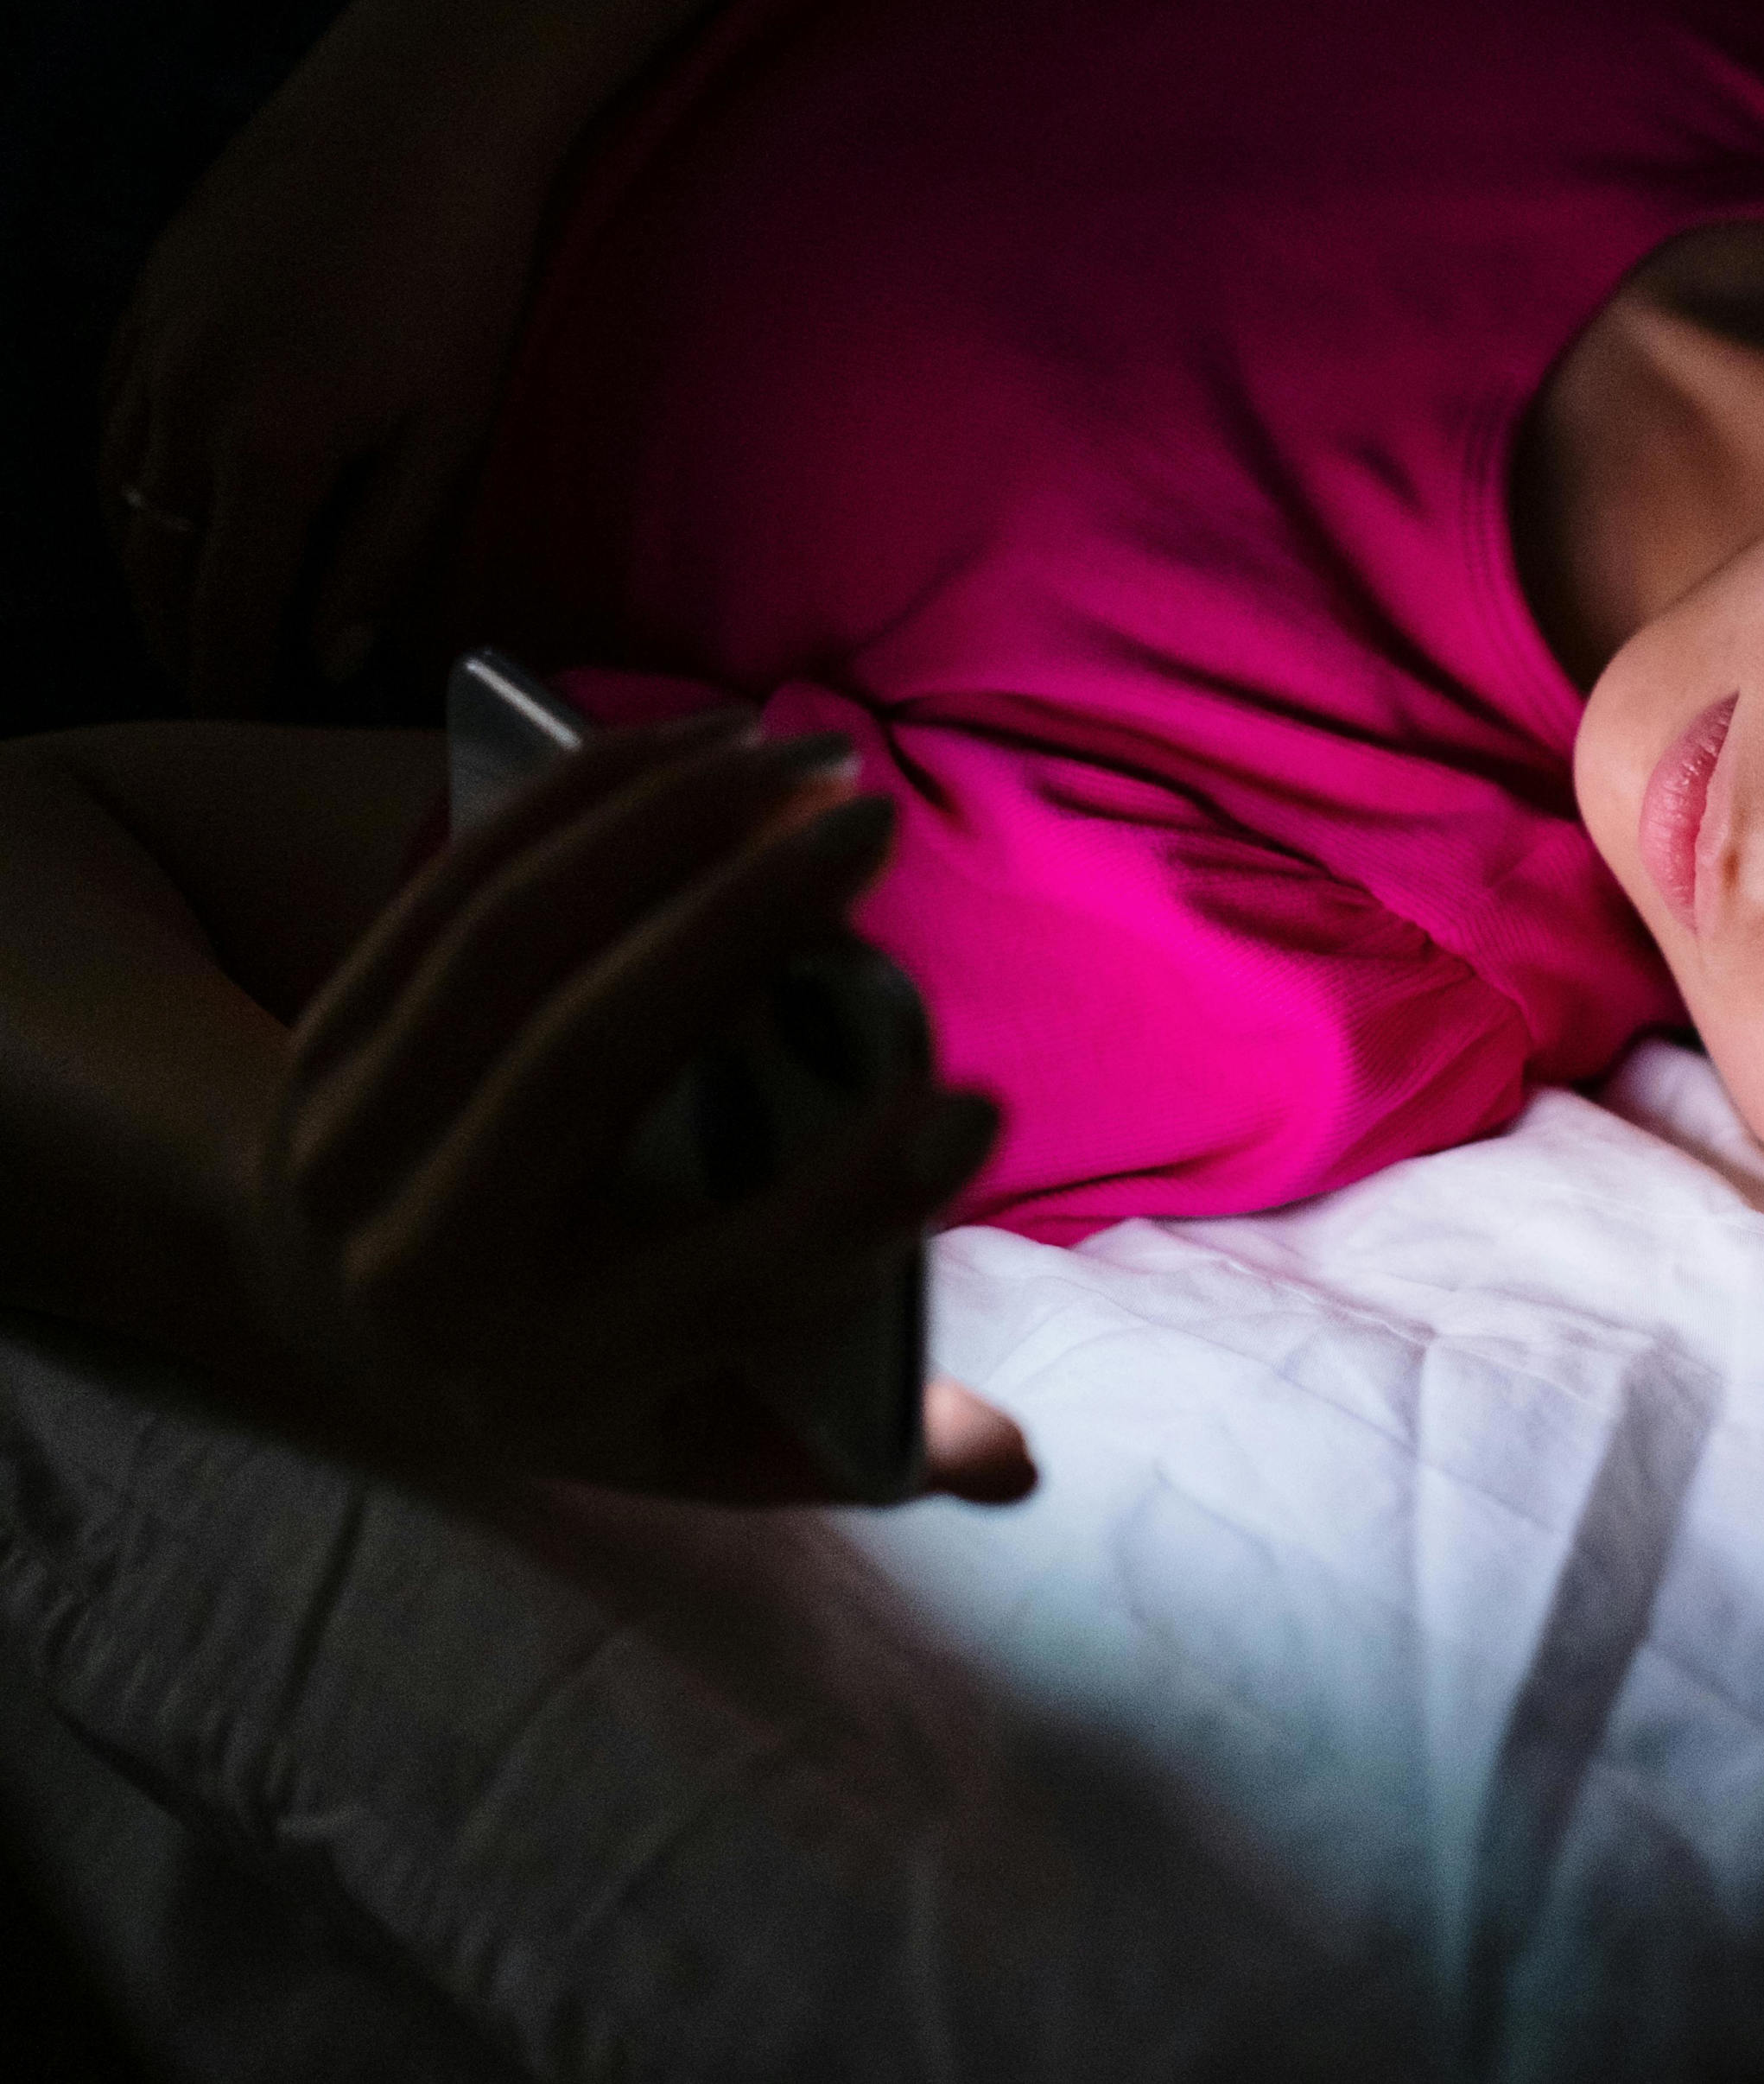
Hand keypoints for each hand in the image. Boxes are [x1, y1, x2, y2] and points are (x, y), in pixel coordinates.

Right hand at [98, 1, 552, 712]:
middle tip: (208, 691)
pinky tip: (162, 500)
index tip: (238, 722)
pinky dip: (128, 477)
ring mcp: (151, 338)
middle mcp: (181, 400)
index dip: (227, 678)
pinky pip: (112, 413)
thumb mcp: (451, 430)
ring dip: (146, 561)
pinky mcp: (149, 289)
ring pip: (118, 489)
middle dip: (177, 635)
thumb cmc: (464, 271)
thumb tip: (328, 651)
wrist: (418, 105)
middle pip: (154, 560)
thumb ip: (386, 550)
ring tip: (184, 613)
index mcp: (265, 449)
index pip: (226, 607)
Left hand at [245, 711, 1032, 1502]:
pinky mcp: (325, 1031)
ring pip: (511, 944)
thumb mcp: (684, 1440)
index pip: (716, 1287)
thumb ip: (848, 1446)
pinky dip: (584, 799)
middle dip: (742, 924)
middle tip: (876, 830)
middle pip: (587, 1064)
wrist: (300, 1301)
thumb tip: (1013, 1469)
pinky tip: (704, 745)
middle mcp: (422, 1261)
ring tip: (805, 761)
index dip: (852, 1209)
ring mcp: (349, 1135)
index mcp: (542, 1376)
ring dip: (667, 827)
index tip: (972, 1111)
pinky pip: (456, 884)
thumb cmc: (558, 1360)